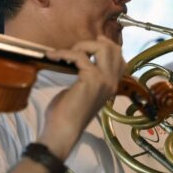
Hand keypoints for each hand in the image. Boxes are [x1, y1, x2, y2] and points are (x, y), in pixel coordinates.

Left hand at [38, 36, 125, 157]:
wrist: (63, 130)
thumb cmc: (68, 113)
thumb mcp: (84, 92)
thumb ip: (89, 77)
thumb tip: (83, 60)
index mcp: (112, 86)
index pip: (121, 59)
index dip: (107, 46)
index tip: (93, 42)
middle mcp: (112, 81)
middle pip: (113, 49)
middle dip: (92, 43)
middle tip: (75, 49)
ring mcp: (104, 80)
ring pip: (101, 48)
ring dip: (80, 46)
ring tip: (65, 54)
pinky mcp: (91, 79)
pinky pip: (79, 56)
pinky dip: (63, 53)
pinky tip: (52, 56)